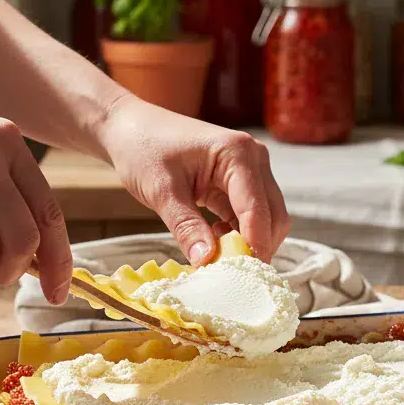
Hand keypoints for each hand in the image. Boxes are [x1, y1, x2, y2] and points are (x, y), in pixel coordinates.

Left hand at [96, 95, 289, 263]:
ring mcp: (250, 170)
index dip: (255, 245)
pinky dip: (239, 234)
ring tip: (219, 257)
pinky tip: (215, 239)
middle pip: (273, 215)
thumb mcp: (161, 191)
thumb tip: (206, 262)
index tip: (244, 276)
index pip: (257, 209)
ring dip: (249, 242)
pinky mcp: (240, 183)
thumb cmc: (142, 149)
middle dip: (258, 247)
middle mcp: (253, 159)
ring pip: (267, 218)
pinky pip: (250, 216)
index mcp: (237, 153)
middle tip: (233, 274)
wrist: (130, 128)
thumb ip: (186, 227)